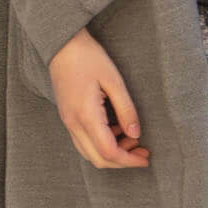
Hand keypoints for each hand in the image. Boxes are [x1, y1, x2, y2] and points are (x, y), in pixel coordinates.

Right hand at [48, 27, 147, 168]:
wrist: (61, 46)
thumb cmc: (88, 58)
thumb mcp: (114, 81)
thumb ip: (126, 110)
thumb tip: (136, 134)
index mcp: (86, 115)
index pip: (108, 152)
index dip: (129, 160)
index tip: (147, 158)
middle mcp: (73, 123)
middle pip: (97, 159)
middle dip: (122, 161)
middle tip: (143, 152)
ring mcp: (68, 121)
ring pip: (89, 153)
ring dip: (112, 154)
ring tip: (132, 140)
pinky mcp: (67, 117)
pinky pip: (84, 141)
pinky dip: (101, 144)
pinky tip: (116, 130)